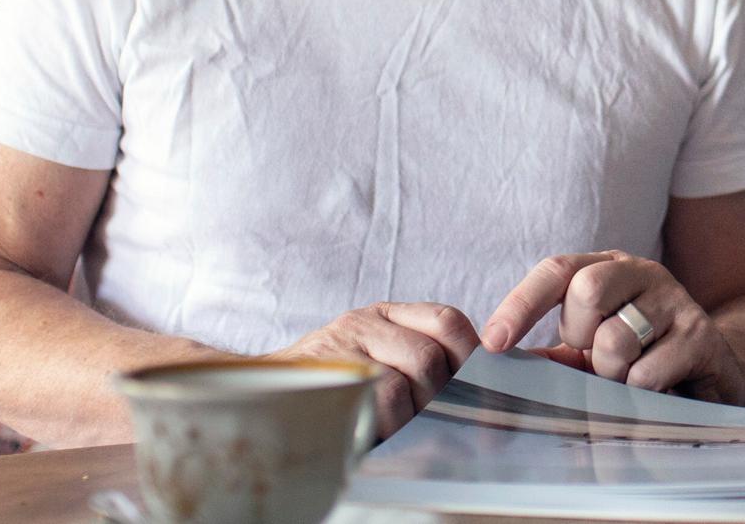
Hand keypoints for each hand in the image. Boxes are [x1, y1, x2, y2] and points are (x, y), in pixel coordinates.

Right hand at [272, 301, 478, 437]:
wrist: (264, 391)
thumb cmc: (333, 385)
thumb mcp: (376, 359)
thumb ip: (418, 362)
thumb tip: (477, 386)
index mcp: (388, 315)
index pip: (447, 321)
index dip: (470, 354)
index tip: (480, 385)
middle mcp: (366, 322)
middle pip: (430, 357)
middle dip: (436, 396)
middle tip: (424, 417)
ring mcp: (343, 344)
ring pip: (404, 381)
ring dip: (407, 414)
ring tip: (392, 424)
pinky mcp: (325, 371)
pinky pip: (374, 399)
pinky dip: (383, 422)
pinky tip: (372, 428)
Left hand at [483, 251, 744, 402]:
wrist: (713, 372)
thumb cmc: (640, 357)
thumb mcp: (591, 349)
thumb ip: (552, 352)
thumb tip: (495, 360)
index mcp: (608, 268)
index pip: (557, 270)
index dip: (521, 304)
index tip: (494, 343)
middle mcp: (643, 274)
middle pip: (587, 289)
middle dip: (581, 335)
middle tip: (597, 356)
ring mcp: (675, 301)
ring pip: (616, 339)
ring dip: (612, 374)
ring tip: (630, 377)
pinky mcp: (702, 336)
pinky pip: (646, 374)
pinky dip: (639, 394)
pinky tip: (657, 390)